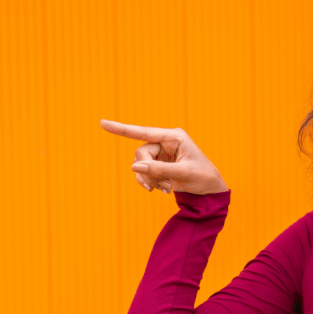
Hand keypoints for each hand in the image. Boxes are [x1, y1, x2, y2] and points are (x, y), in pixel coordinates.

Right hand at [100, 119, 228, 194]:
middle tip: (160, 186)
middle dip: (147, 171)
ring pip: (140, 164)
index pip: (143, 131)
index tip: (103, 123)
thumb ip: (159, 170)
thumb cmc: (203, 177)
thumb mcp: (183, 174)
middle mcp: (165, 142)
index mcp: (174, 137)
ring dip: (149, 179)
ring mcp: (161, 154)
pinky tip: (162, 190)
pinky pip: (144, 172)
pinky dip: (150, 182)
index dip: (122, 129)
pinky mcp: (159, 165)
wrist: (210, 190)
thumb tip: (135, 167)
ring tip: (165, 189)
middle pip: (141, 153)